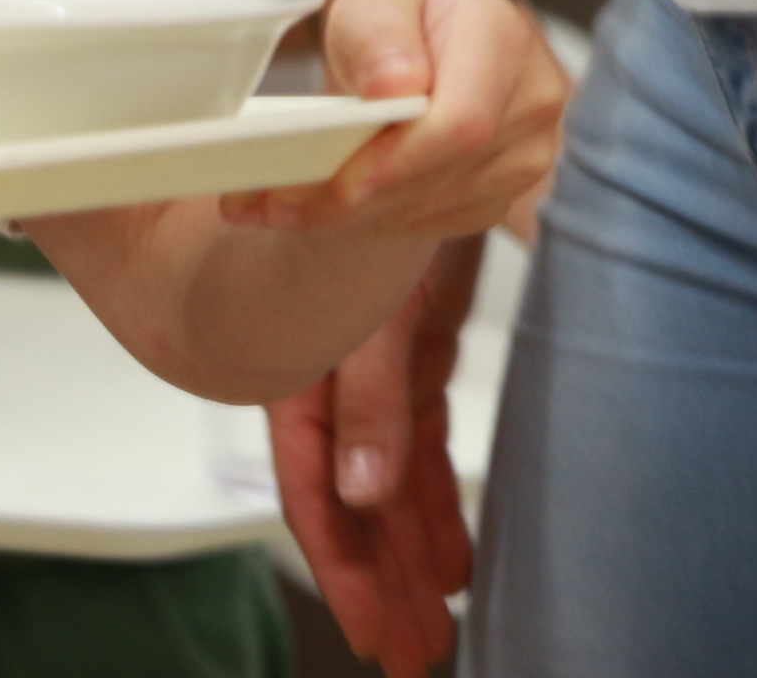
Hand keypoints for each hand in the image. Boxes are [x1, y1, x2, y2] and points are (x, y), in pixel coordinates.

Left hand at [226, 0, 567, 238]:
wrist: (424, 56)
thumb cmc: (395, 24)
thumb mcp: (372, 4)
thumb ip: (380, 34)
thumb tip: (397, 85)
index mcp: (503, 36)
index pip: (463, 119)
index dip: (400, 158)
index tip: (337, 181)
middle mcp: (532, 99)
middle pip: (445, 170)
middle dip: (355, 195)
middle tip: (272, 206)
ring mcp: (527, 153)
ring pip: (434, 205)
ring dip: (351, 215)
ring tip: (276, 207)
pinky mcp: (502, 193)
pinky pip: (434, 222)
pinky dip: (372, 221)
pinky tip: (324, 209)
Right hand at [269, 237, 479, 677]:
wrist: (423, 131)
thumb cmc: (374, 210)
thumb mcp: (374, 313)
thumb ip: (367, 401)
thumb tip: (359, 493)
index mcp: (303, 374)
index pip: (316, 495)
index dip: (339, 568)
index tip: (369, 632)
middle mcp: (334, 378)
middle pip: (354, 503)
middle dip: (380, 580)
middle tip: (409, 651)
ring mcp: (375, 368)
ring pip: (388, 482)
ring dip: (409, 549)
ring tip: (435, 617)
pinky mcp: (411, 350)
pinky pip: (419, 445)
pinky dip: (433, 499)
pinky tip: (452, 549)